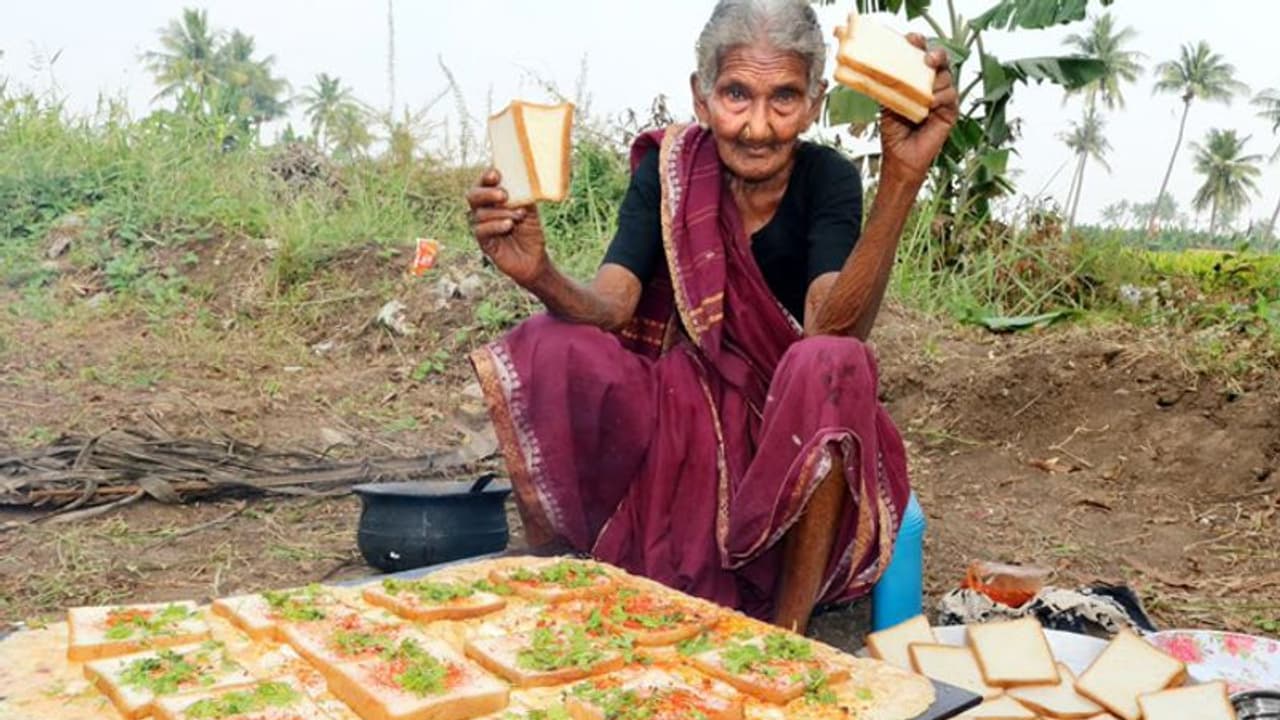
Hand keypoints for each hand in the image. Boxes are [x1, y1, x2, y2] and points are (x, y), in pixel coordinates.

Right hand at [466, 169, 550, 287]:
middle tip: (504, 195)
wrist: (534, 259)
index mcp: (493, 199)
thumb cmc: (530, 232)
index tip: (496, 174)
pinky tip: (508, 225)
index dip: (486, 177)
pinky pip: (481, 230)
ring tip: (519, 216)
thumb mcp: (530, 211)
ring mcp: (482, 226)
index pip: (484, 183)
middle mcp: (484, 210)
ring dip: (501, 212)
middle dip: (487, 193)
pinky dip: (495, 225)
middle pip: (473, 196)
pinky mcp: (483, 242)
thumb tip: (522, 182)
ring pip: (480, 213)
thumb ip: (524, 197)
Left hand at [878, 34, 958, 186]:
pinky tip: (929, 106)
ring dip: (934, 83)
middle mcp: (931, 85)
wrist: (900, 157)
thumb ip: (891, 84)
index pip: (920, 55)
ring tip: (922, 97)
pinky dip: (940, 98)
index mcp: (915, 80)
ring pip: (946, 77)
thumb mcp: (888, 103)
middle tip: (927, 59)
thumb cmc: (894, 132)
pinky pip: (951, 95)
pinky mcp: (950, 111)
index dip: (919, 44)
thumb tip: (883, 66)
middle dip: (936, 55)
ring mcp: (942, 97)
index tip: (912, 39)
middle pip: (940, 60)